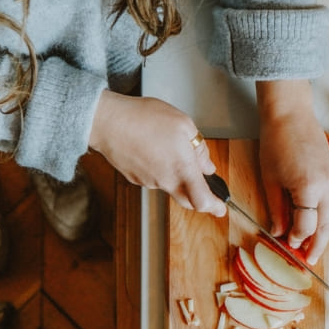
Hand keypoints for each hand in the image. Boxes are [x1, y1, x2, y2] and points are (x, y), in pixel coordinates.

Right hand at [88, 90, 226, 215]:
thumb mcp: (183, 124)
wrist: (108, 122)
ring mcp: (148, 182)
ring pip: (169, 185)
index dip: (214, 207)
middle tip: (205, 189)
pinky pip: (153, 177)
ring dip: (175, 174)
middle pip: (186, 199)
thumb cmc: (144, 119)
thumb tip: (206, 165)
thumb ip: (199, 149)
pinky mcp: (135, 178)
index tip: (220, 208)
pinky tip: (153, 149)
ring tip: (168, 148)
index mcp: (182, 169)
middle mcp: (165, 181)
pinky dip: (158, 168)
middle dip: (198, 197)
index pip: (202, 200)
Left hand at [257, 80, 328, 264]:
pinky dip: (327, 216)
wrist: (290, 114)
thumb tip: (278, 231)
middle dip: (318, 244)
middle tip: (310, 260)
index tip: (287, 245)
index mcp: (308, 189)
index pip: (305, 225)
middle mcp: (326, 186)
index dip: (296, 238)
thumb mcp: (270, 180)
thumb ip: (277, 209)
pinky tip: (317, 223)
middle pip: (326, 224)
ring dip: (325, 232)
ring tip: (315, 247)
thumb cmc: (275, 144)